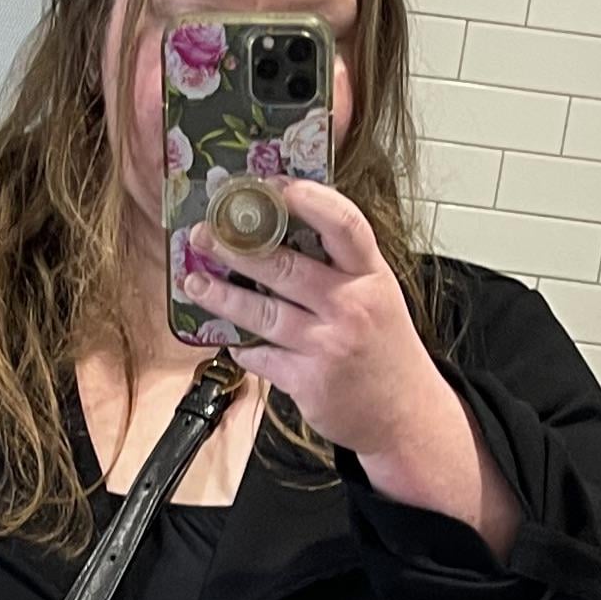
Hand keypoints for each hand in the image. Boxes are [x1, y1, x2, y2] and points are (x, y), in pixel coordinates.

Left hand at [182, 182, 521, 550]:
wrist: (405, 415)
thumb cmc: (385, 349)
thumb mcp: (378, 296)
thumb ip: (341, 266)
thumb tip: (286, 229)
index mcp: (371, 276)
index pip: (344, 225)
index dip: (308, 200)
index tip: (273, 184)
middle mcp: (351, 306)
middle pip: (286, 266)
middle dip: (238, 247)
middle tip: (206, 232)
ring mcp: (328, 345)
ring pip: (262, 312)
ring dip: (222, 295)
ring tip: (195, 281)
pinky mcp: (308, 381)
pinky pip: (261, 356)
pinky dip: (240, 345)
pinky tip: (224, 336)